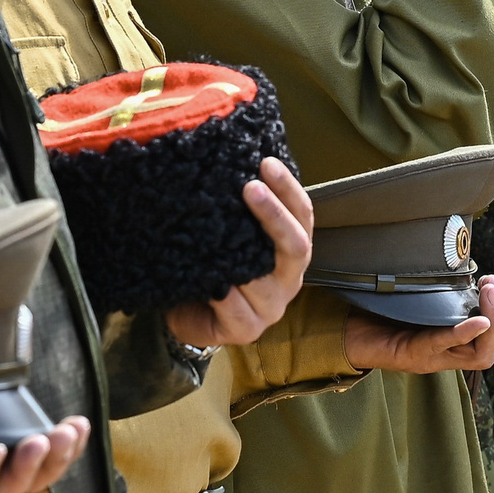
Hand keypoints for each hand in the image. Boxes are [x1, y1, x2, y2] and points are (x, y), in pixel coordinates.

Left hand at [164, 159, 317, 347]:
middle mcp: (288, 278)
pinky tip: (214, 283)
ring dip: (244, 257)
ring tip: (221, 230)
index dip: (288, 189)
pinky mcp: (248, 331)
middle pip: (294, 246)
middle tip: (250, 187)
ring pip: (265, 283)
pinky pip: (239, 312)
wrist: (191, 313)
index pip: (302, 215)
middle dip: (274, 215)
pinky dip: (226, 296)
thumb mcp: (232, 235)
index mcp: (290, 251)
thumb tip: (230, 161)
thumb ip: (240, 210)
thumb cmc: (215, 267)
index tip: (266, 163)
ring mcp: (270, 308)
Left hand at [343, 274, 493, 373]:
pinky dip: (463, 334)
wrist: (351, 336)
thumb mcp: (427, 302)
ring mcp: (435, 358)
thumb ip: (450, 293)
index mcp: (460, 344)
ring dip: (493, 322)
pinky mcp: (414, 356)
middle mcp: (452, 356)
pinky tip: (477, 321)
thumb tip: (470, 265)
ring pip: (482, 354)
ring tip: (488, 293)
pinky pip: (443, 346)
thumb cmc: (388, 315)